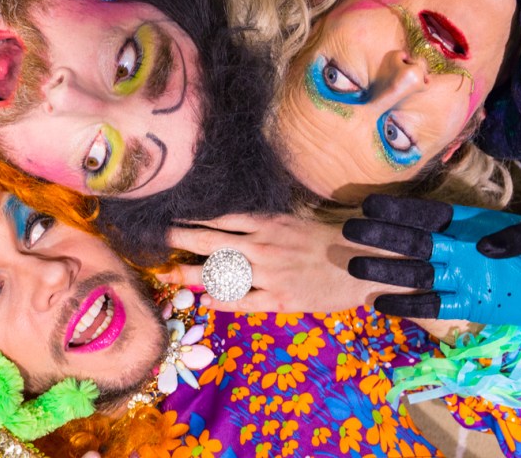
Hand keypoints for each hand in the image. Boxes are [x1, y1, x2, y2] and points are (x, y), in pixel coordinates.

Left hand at [162, 213, 386, 312]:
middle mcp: (262, 244)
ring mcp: (269, 272)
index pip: (219, 220)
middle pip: (210, 242)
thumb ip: (265, 221)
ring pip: (220, 273)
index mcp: (267, 221)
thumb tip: (234, 221)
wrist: (362, 262)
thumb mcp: (295, 219)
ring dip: (192, 274)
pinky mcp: (280, 298)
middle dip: (181, 241)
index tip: (173, 222)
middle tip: (159, 241)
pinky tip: (204, 300)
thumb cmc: (330, 237)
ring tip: (171, 274)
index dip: (193, 222)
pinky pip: (242, 301)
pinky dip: (220, 300)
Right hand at [343, 195, 520, 328]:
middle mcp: (458, 250)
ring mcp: (460, 278)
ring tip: (354, 267)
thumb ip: (519, 235)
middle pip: (413, 242)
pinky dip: (406, 305)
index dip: (400, 211)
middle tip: (350, 231)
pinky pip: (431, 305)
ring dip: (385, 270)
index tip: (371, 205)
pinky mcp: (467, 305)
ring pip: (415, 273)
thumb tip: (482, 246)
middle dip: (382, 236)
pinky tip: (380, 303)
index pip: (430, 216)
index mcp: (472, 226)